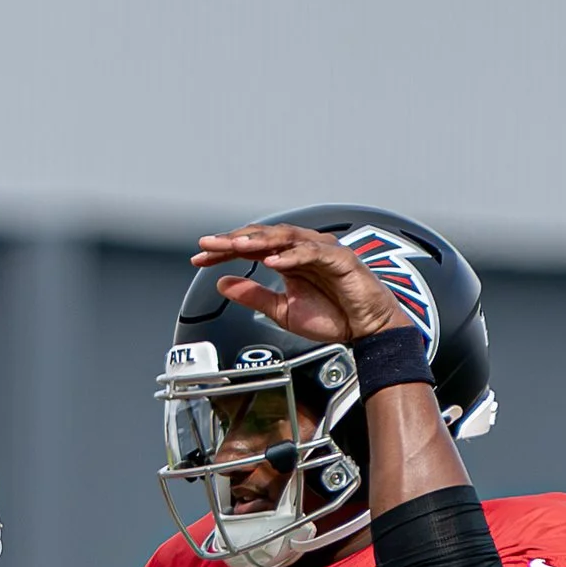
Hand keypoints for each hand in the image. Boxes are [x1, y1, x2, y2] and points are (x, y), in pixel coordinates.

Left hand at [192, 221, 409, 346]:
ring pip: (287, 238)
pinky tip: (273, 261)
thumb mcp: (281, 310)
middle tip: (208, 245)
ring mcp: (323, 252)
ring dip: (260, 241)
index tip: (199, 258)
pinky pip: (313, 253)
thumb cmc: (332, 316)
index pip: (251, 249)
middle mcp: (303, 250)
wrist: (365, 329)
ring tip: (236, 245)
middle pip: (264, 237)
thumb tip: (222, 284)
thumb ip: (253, 296)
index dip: (225, 251)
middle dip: (235, 240)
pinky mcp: (341, 260)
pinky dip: (292, 256)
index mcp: (288, 260)